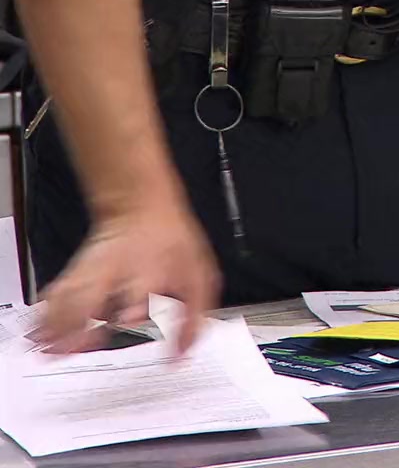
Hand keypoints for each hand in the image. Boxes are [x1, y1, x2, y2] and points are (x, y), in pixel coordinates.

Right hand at [37, 202, 220, 354]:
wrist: (141, 208)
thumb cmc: (172, 244)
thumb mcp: (199, 276)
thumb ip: (194, 316)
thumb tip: (183, 352)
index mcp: (150, 267)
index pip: (141, 286)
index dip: (137, 304)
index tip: (130, 320)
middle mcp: (117, 267)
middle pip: (94, 291)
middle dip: (80, 319)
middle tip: (70, 348)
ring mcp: (94, 267)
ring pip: (69, 293)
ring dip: (56, 323)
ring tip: (46, 350)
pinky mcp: (78, 269)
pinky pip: (58, 291)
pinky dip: (46, 313)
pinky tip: (38, 333)